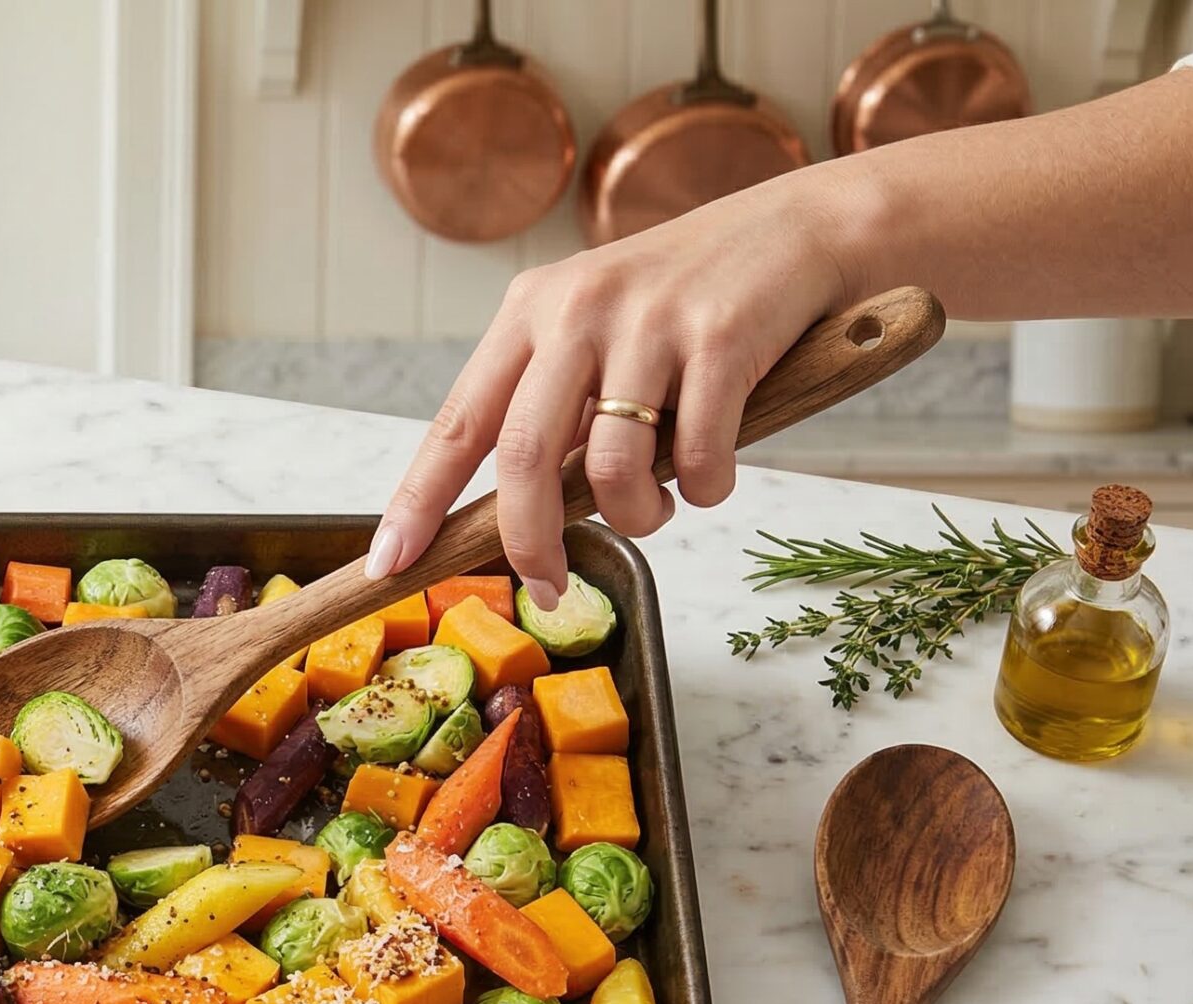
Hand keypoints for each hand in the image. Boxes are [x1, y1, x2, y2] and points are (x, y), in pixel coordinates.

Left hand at [365, 177, 862, 608]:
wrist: (803, 228)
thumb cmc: (692, 299)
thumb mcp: (599, 332)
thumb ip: (557, 407)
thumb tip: (519, 511)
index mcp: (530, 312)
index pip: (456, 424)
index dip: (419, 501)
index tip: (389, 563)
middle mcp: (575, 310)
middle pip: (523, 457)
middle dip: (530, 541)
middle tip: (550, 585)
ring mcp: (647, 320)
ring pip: (610, 469)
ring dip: (637, 517)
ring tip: (661, 507)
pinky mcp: (719, 336)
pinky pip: (697, 456)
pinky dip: (705, 489)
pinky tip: (713, 474)